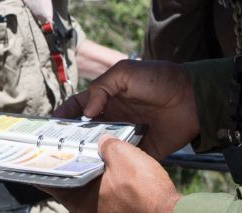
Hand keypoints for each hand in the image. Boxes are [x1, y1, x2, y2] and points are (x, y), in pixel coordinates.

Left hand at [52, 137, 179, 212]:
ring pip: (85, 188)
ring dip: (86, 170)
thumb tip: (102, 141)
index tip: (37, 152)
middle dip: (67, 163)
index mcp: (80, 200)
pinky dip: (101, 180)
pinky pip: (101, 194)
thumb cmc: (145, 192)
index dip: (44, 164)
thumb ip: (105, 144)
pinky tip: (108, 165)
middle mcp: (86, 210)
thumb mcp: (122, 156)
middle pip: (68, 183)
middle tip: (64, 144)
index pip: (51, 181)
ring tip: (87, 150)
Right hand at [53, 60, 198, 162]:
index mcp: (106, 97)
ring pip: (101, 147)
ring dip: (90, 153)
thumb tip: (86, 113)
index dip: (64, 114)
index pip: (78, 107)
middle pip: (86, 130)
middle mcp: (113, 117)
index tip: (50, 125)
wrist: (191, 97)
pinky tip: (100, 168)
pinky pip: (123, 159)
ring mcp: (126, 134)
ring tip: (75, 160)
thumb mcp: (124, 72)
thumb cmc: (158, 78)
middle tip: (58, 147)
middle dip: (72, 138)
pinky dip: (112, 164)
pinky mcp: (141, 150)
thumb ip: (101, 88)